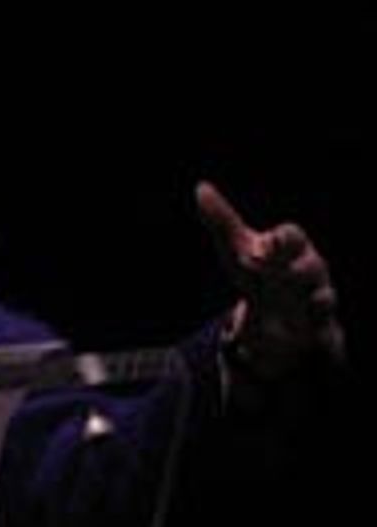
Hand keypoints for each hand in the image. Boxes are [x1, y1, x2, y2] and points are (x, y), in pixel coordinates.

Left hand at [196, 180, 344, 381]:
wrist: (279, 308)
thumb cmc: (261, 270)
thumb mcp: (237, 249)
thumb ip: (221, 220)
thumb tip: (200, 188)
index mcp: (291, 247)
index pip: (291, 236)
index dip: (281, 238)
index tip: (266, 242)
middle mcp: (309, 270)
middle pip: (313, 264)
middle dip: (300, 267)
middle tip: (284, 271)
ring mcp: (316, 299)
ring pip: (327, 297)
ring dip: (320, 299)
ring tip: (312, 302)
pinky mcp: (318, 328)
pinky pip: (326, 332)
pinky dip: (322, 335)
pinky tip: (315, 338)